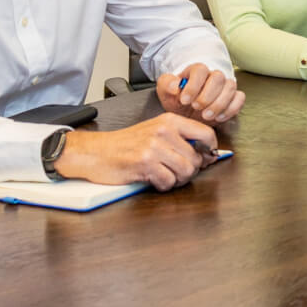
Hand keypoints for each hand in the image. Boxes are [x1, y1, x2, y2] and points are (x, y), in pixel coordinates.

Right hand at [54, 113, 218, 191]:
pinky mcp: (144, 163)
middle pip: (196, 158)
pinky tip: (153, 180)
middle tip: (176, 172)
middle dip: (189, 171)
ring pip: (185, 171)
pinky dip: (163, 185)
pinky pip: (168, 181)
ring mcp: (154, 147)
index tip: (206, 158)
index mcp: (170, 121)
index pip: (206, 133)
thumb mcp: (155, 132)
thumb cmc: (126, 144)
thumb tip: (207, 155)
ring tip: (165, 176)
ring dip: (177, 179)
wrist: (96, 152)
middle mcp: (164, 131)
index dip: (210, 150)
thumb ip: (180, 139)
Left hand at [157, 64, 245, 122]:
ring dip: (219, 103)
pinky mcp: (233, 98)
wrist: (185, 111)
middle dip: (208, 95)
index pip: (201, 70)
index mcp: (197, 71)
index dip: (194, 85)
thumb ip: (167, 84)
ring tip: (206, 116)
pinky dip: (231, 108)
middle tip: (196, 108)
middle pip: (218, 77)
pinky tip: (219, 117)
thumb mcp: (165, 91)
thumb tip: (176, 86)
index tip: (184, 100)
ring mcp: (225, 87)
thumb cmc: (176, 98)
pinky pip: (240, 98)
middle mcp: (213, 76)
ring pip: (230, 87)